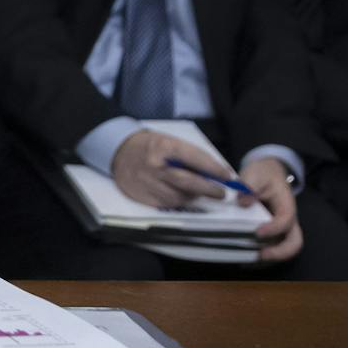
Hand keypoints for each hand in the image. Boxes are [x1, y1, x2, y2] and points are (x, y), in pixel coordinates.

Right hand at [109, 129, 229, 208]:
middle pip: (187, 182)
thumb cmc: (151, 147)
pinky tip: (179, 193)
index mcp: (163, 147)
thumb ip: (192, 157)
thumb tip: (216, 173)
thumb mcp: (171, 143)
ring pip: (178, 197)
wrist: (120, 151)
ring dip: (192, 196)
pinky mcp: (140, 195)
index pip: (193, 158)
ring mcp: (146, 181)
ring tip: (196, 191)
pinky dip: (177, 200)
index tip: (227, 176)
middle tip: (221, 193)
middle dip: (208, 189)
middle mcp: (153, 165)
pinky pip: (166, 204)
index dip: (213, 169)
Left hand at [237, 158, 302, 262]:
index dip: (275, 228)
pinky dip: (259, 259)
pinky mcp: (270, 235)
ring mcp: (280, 230)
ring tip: (247, 260)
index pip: (287, 219)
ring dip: (268, 259)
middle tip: (261, 255)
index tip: (258, 232)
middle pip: (294, 242)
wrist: (265, 173)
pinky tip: (242, 259)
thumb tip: (243, 201)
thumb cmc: (263, 173)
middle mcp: (287, 221)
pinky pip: (270, 250)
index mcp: (286, 205)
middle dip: (280, 253)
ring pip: (283, 250)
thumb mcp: (255, 173)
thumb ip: (249, 185)